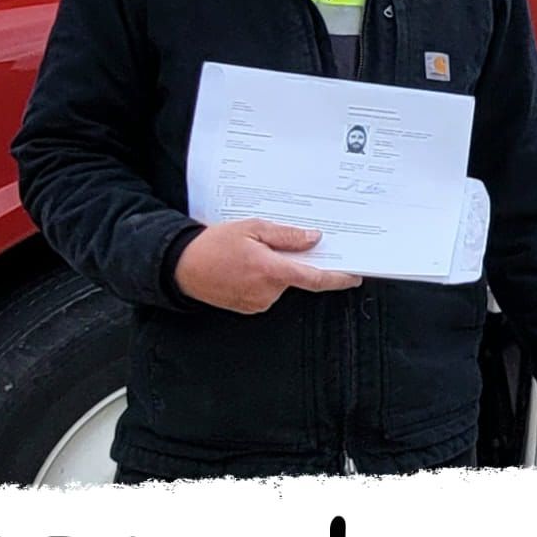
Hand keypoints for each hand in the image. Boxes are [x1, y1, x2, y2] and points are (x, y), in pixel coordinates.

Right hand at [173, 219, 361, 313]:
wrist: (182, 267)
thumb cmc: (213, 245)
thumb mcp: (251, 228)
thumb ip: (286, 236)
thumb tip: (314, 239)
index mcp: (271, 271)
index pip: (314, 278)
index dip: (338, 278)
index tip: (354, 275)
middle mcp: (268, 292)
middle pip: (297, 277)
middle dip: (294, 262)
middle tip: (275, 244)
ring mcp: (259, 303)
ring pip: (282, 284)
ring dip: (276, 269)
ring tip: (252, 253)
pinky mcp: (250, 308)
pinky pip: (268, 291)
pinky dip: (264, 278)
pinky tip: (246, 266)